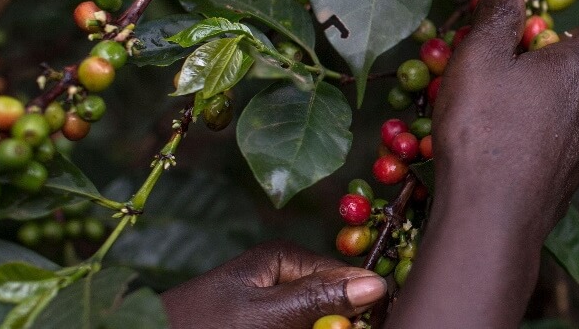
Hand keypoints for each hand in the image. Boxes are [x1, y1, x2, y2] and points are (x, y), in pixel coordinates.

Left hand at [161, 240, 385, 328]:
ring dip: (323, 326)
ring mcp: (272, 302)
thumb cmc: (202, 326)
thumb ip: (319, 298)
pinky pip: (298, 324)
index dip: (363, 303)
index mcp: (283, 258)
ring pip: (318, 318)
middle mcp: (281, 276)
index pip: (346, 276)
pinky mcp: (265, 321)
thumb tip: (376, 284)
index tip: (369, 324)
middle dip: (339, 321)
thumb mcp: (266, 314)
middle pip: (335, 301)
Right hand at [387, 0, 578, 327]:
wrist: (491, 216)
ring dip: (550, 115)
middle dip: (558, 76)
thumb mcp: (479, 58)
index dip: (563, 35)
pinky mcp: (568, 188)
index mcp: (575, 71)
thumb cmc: (482, 127)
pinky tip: (508, 159)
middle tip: (514, 78)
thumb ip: (497, 17)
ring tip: (507, 120)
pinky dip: (541, 151)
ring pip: (575, 122)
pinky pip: (559, 157)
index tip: (531, 39)